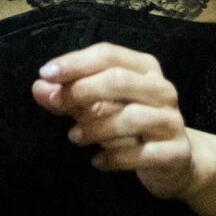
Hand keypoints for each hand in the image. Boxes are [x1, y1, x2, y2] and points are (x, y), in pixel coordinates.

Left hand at [34, 43, 209, 200]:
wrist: (176, 161)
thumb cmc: (133, 127)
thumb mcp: (100, 106)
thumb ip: (70, 96)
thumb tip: (39, 87)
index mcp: (145, 68)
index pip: (108, 54)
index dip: (76, 61)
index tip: (46, 73)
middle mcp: (162, 89)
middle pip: (119, 80)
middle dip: (82, 90)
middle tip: (56, 103)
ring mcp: (172, 120)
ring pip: (130, 117)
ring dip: (95, 127)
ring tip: (73, 137)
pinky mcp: (176, 152)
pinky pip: (140, 154)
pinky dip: (114, 158)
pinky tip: (97, 161)